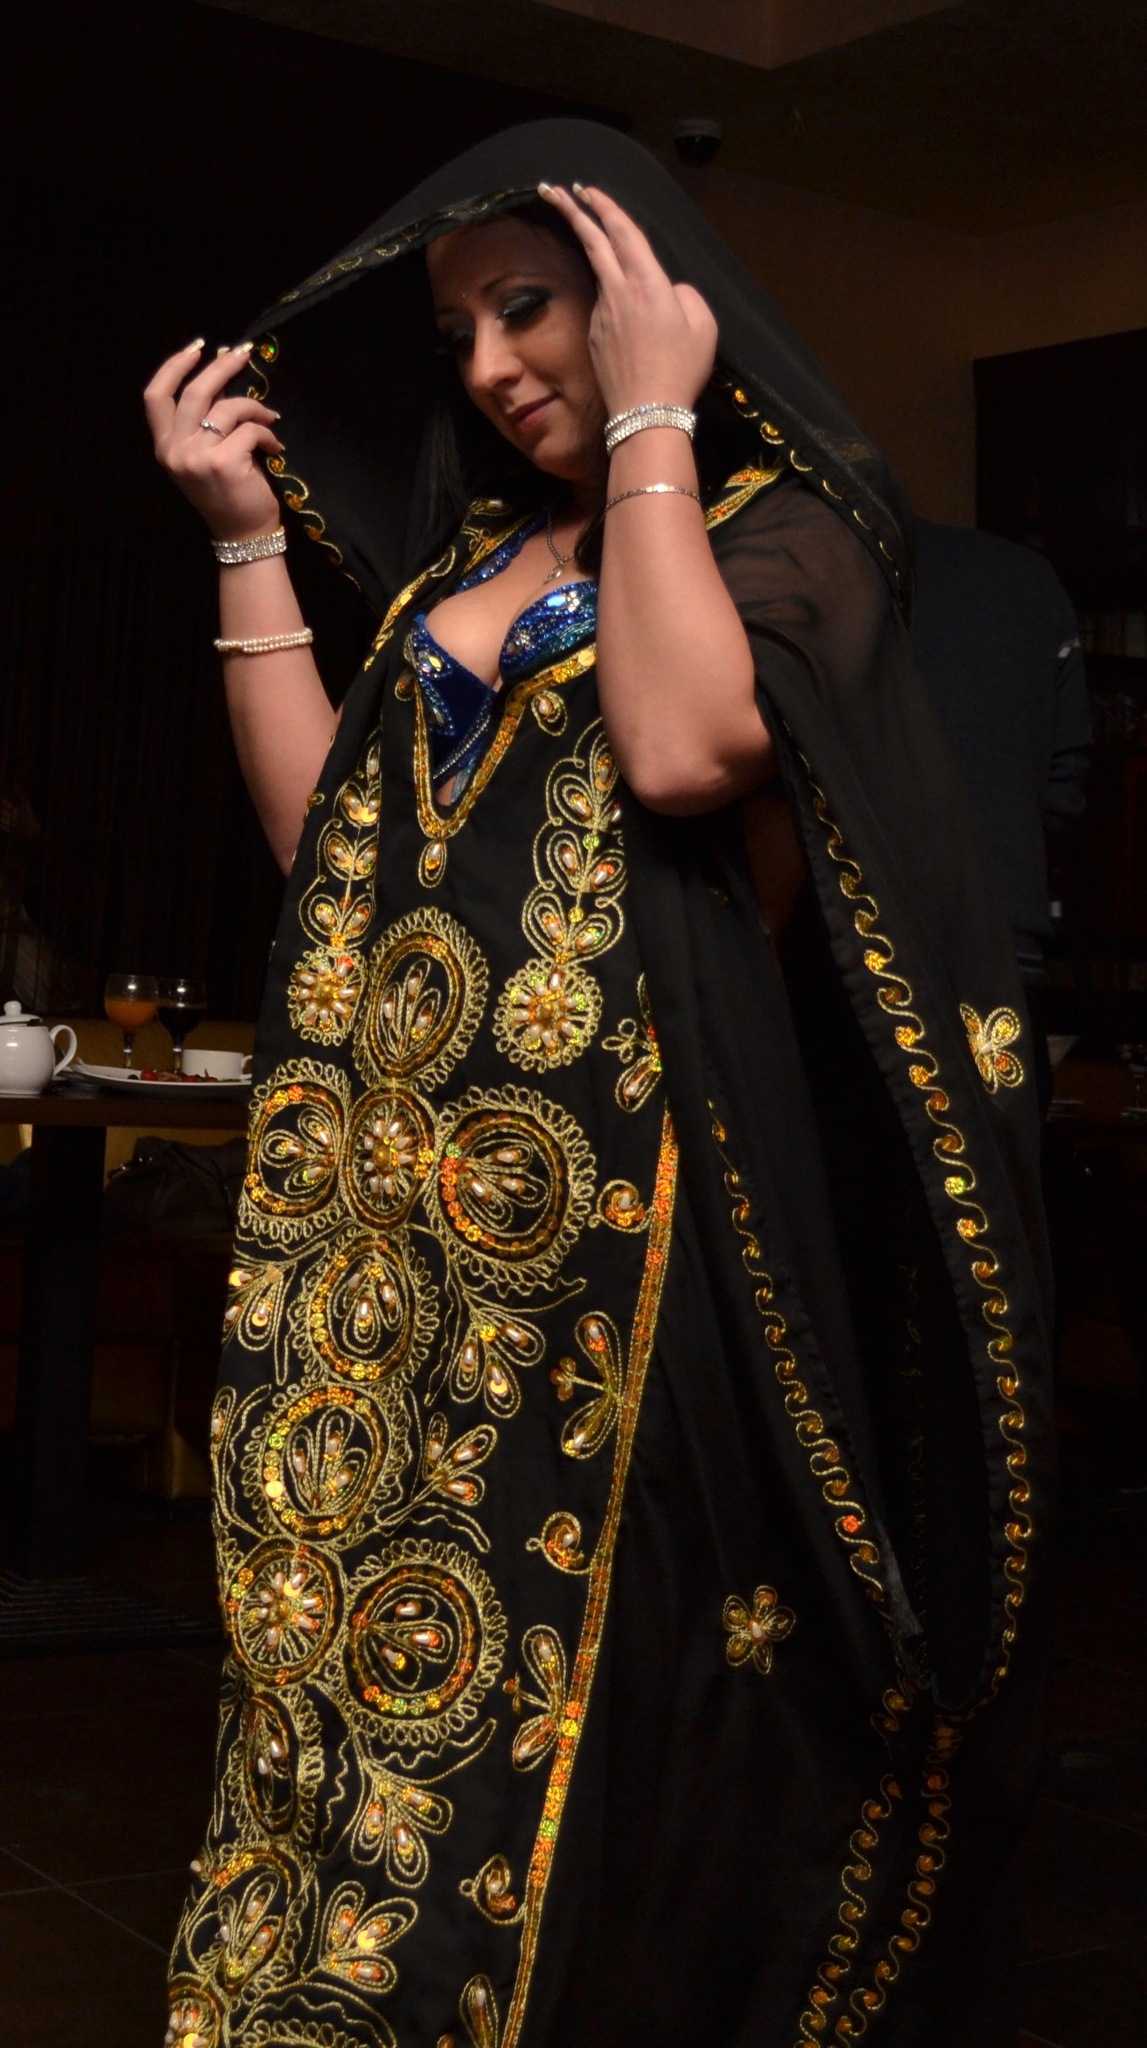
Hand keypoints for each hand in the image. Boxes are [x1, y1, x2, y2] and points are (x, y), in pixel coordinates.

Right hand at [143, 341, 284, 540]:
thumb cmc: (228, 492)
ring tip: (270, 418)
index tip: (198, 347)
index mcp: (164, 447)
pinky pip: (249, 430)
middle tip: (243, 354)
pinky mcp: (224, 463)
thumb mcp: (204, 455)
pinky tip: (275, 446)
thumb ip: (204, 420)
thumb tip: (222, 369)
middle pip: (194, 392)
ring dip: (254, 407)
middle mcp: (175, 451)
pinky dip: (267, 433)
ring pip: (227, 408)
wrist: (243, 535)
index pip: (155, 396)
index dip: (174, 366)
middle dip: (221, 367)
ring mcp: (197, 457)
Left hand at [538, 183, 716, 415]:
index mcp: (646, 282)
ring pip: (601, 275)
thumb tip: (668, 291)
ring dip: (595, 256)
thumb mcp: (703, 325)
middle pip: (592, 242)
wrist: (646, 414)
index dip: (604, 206)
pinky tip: (629, 322)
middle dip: (572, 211)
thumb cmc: (679, 370)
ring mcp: (601, 315)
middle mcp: (617, 292)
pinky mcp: (595, 337)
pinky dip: (614, 301)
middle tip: (554, 190)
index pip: (621, 231)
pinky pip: (606, 308)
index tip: (586, 189)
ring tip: (593, 247)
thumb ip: (686, 295)